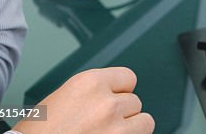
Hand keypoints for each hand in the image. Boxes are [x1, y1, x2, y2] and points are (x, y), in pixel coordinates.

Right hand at [12, 67, 152, 133]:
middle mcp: (105, 103)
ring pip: (144, 121)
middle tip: (101, 125)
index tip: (114, 100)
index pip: (128, 78)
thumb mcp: (60, 100)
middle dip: (121, 113)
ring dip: (130, 129)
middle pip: (135, 101)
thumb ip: (90, 93)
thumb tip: (112, 94)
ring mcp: (115, 127)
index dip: (120, 91)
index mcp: (88, 84)